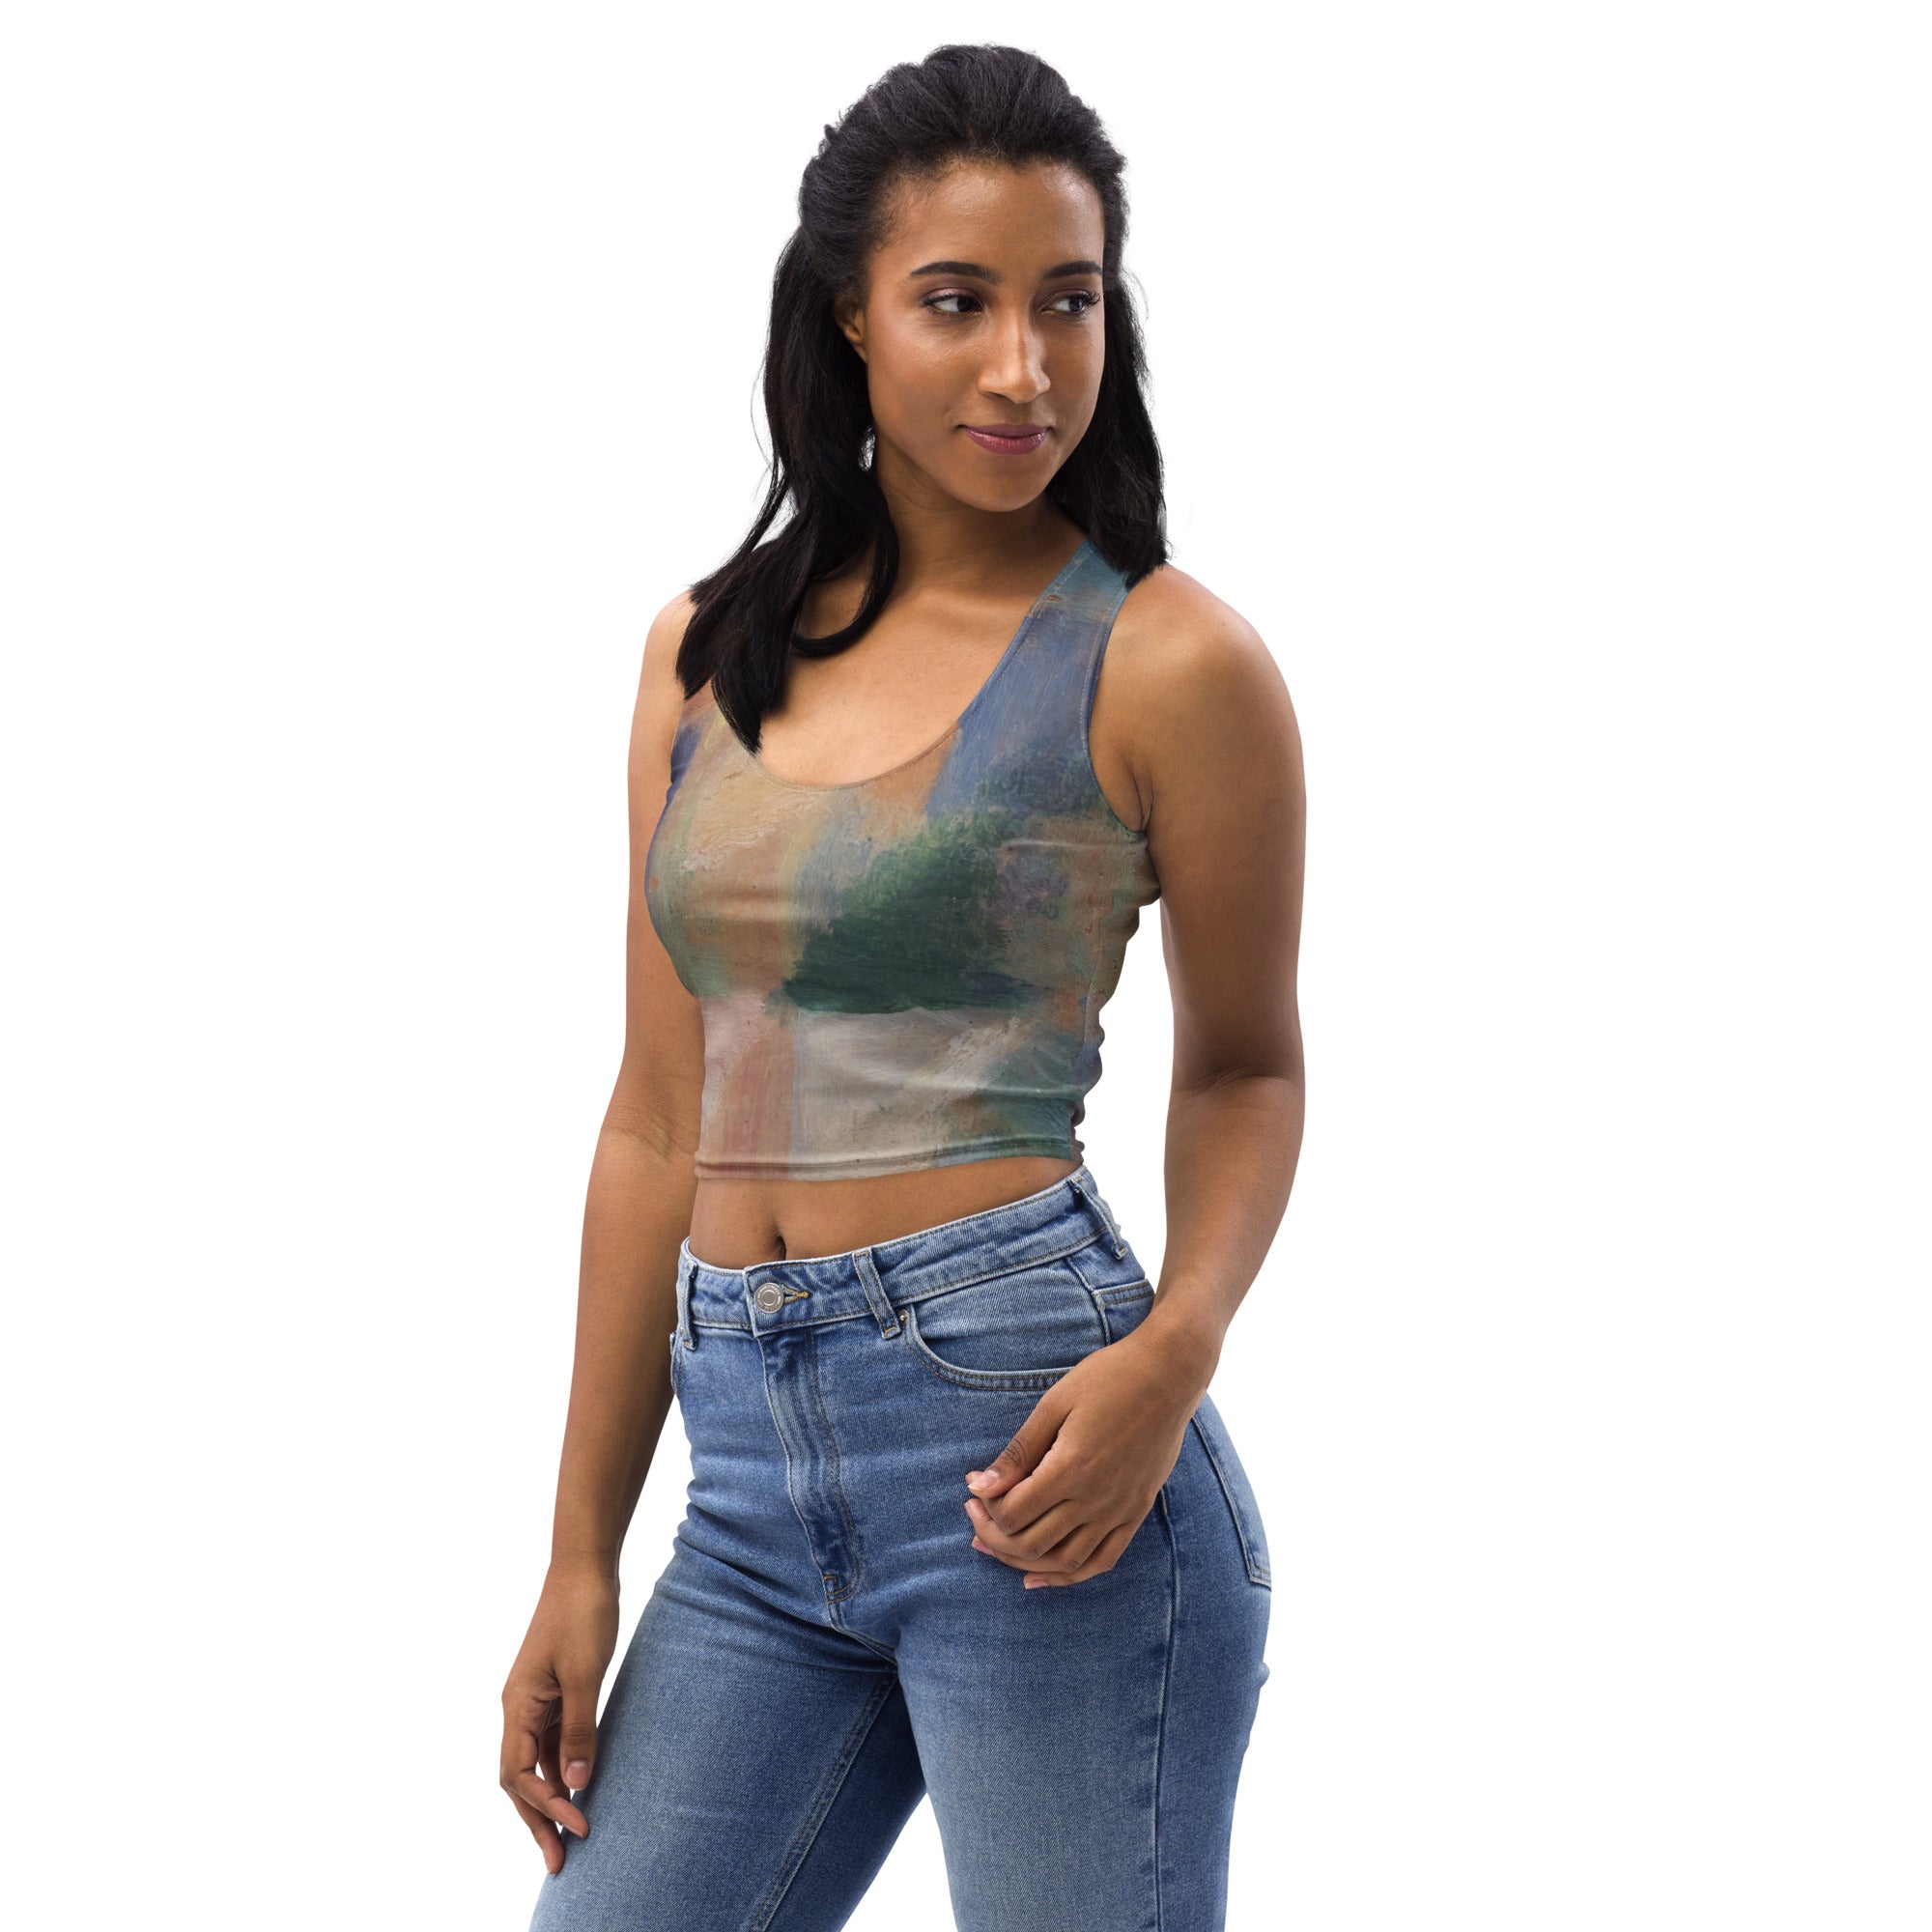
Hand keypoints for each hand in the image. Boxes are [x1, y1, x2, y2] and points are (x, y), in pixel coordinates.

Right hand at [499, 1561, 619, 1872]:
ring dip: (551, 1798)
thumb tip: (576, 1783)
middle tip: (560, 1863)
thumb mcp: (587, 1672)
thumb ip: (581, 1727)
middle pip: (520, 1779)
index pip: (519, 1775)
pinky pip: (552, 1741)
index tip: (579, 1827)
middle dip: (538, 1820)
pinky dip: (562, 1768)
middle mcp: (519, 1708)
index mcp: (518, 1705)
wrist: (584, 1566)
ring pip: (536, 1762)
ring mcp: (535, 1699)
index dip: (546, 1806)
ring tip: (572, 1835)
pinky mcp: (554, 1690)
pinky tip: (580, 1786)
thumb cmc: (583, 1613)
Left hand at [961, 1314, 1216, 1587]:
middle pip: (1031, 1544)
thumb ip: (1018, 1452)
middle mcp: (1096, 1499)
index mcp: (1071, 1469)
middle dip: (994, 1537)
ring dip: (1023, 1561)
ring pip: (1064, 1562)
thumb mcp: (1053, 1405)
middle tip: (975, 1516)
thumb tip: (979, 1486)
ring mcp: (1119, 1510)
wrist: (1168, 1374)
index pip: (1013, 1514)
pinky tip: (1041, 1574)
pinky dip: (1069, 1576)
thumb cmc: (1107, 1379)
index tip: (974, 1489)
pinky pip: (1102, 1561)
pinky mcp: (1136, 1512)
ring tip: (997, 1546)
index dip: (985, 1508)